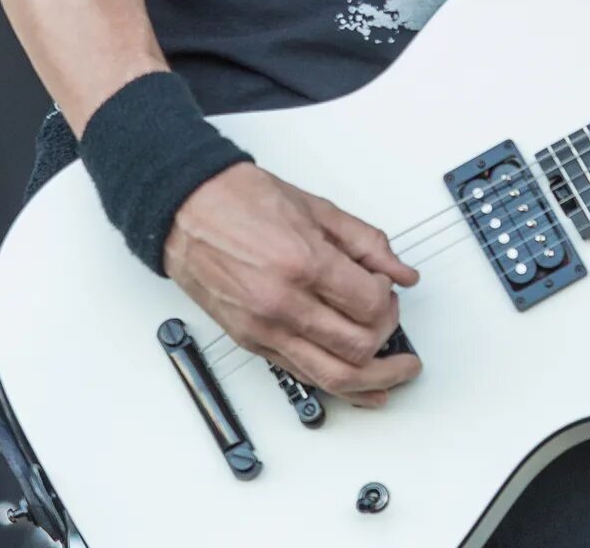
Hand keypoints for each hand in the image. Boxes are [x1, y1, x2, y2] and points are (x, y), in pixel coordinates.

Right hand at [162, 162, 420, 406]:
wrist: (187, 210)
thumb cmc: (241, 201)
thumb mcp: (317, 209)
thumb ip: (367, 244)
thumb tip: (402, 273)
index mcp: (303, 264)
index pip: (369, 306)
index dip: (389, 300)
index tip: (386, 287)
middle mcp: (283, 304)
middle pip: (357, 349)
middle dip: (388, 338)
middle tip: (391, 320)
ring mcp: (264, 329)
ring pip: (332, 378)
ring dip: (374, 382)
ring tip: (397, 375)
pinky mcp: (250, 342)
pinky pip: (302, 376)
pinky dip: (337, 388)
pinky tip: (361, 388)